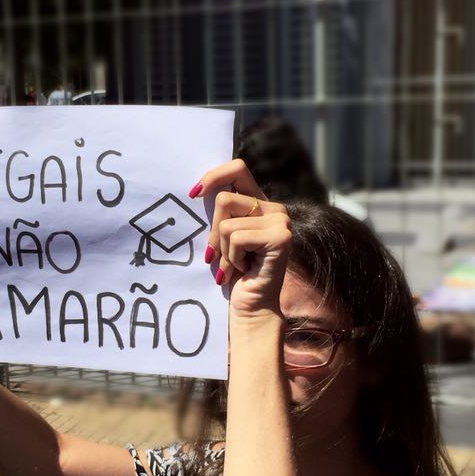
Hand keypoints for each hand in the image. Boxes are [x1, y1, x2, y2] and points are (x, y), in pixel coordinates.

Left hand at [196, 158, 291, 319]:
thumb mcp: (222, 237)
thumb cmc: (232, 273)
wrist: (251, 307)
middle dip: (213, 232)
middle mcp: (274, 208)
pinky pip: (237, 238)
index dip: (213, 176)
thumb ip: (219, 213)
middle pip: (224, 199)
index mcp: (260, 203)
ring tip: (236, 265)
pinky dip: (233, 258)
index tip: (193, 194)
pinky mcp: (280, 237)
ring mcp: (280, 221)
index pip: (237, 169)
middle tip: (219, 255)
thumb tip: (195, 190)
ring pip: (227, 223)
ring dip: (224, 250)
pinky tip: (245, 269)